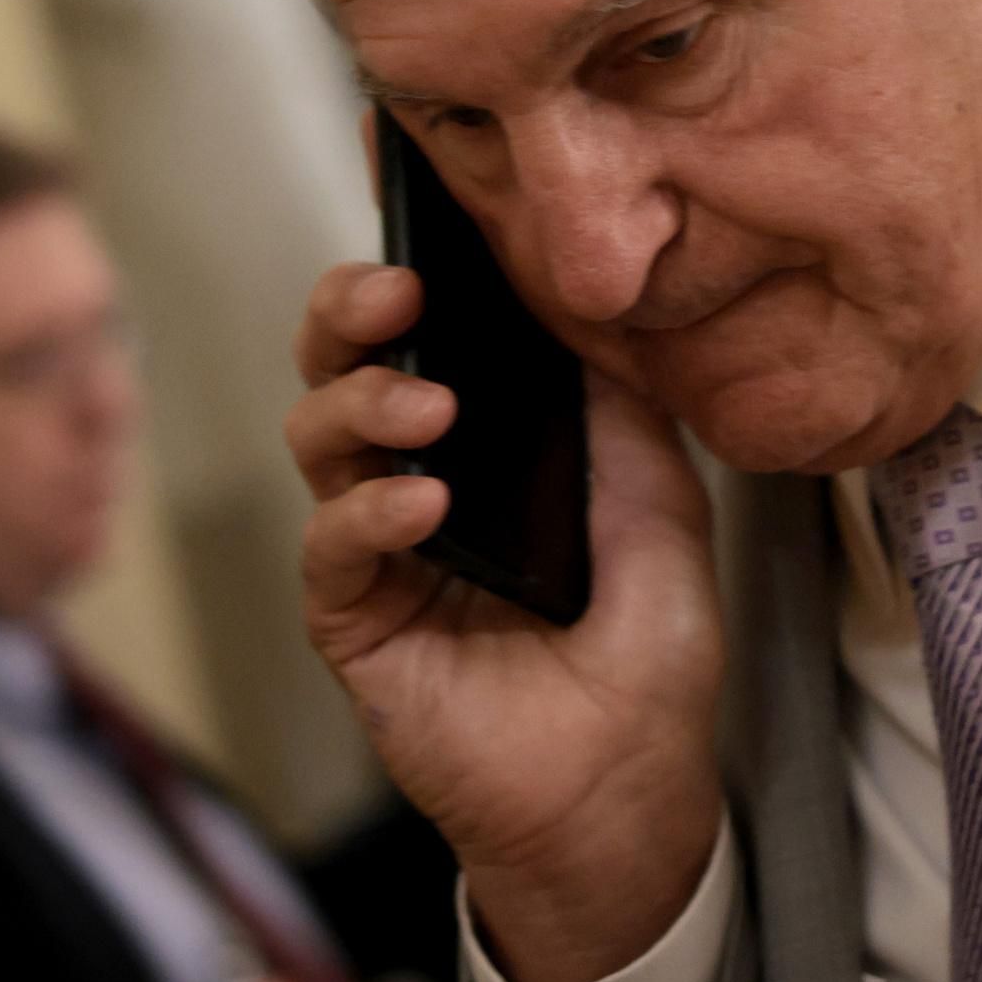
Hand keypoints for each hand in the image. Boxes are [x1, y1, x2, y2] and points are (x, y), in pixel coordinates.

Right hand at [287, 262, 726, 981]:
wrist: (627, 791)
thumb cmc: (646, 656)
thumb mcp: (662, 509)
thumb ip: (624, 412)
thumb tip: (596, 307)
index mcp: (485, 438)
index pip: (426, 327)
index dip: (406, 256)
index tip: (407, 190)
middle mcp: (417, 474)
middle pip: (343, 363)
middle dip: (353, 308)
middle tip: (398, 288)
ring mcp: (379, 546)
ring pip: (318, 436)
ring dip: (366, 400)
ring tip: (432, 406)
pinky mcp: (357, 619)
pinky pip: (332, 544)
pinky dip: (370, 509)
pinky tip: (426, 502)